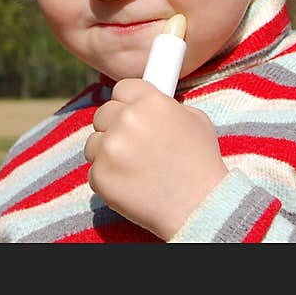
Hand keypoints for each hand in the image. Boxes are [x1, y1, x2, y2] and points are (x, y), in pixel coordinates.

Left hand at [83, 78, 228, 240]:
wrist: (200, 206)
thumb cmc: (202, 163)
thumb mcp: (195, 119)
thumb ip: (167, 105)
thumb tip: (151, 103)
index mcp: (150, 101)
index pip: (122, 88)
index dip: (127, 102)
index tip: (132, 113)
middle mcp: (127, 119)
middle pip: (103, 113)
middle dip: (115, 127)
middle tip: (134, 145)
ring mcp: (110, 147)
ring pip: (93, 142)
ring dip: (107, 153)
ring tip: (133, 168)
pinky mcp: (101, 175)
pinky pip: (94, 171)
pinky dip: (108, 179)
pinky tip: (130, 185)